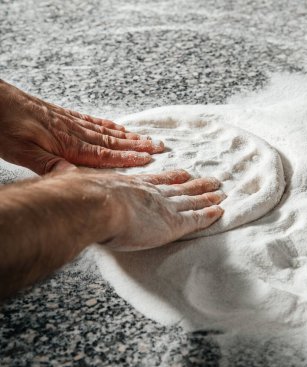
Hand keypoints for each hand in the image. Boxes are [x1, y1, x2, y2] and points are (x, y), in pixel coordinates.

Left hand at [0, 80, 163, 173]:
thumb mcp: (20, 151)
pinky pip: (94, 121)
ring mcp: (71, 122)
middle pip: (111, 140)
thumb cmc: (3, 125)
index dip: (127, 157)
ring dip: (128, 136)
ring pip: (106, 130)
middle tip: (158, 146)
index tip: (147, 159)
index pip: (103, 153)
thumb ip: (48, 164)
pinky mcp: (64, 116)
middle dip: (136, 145)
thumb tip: (75, 177)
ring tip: (146, 138)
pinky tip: (117, 127)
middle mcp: (73, 131)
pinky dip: (110, 126)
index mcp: (66, 143)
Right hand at [81, 169, 225, 250]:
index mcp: (134, 186)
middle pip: (180, 189)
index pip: (158, 181)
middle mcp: (153, 194)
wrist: (94, 205)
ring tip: (220, 192)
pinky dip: (208, 215)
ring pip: (192, 202)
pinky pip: (196, 220)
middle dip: (196, 185)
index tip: (183, 172)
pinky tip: (220, 211)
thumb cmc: (83, 197)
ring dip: (207, 198)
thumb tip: (57, 168)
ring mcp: (165, 208)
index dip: (172, 177)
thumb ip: (72, 178)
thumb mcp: (77, 184)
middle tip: (210, 180)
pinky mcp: (172, 223)